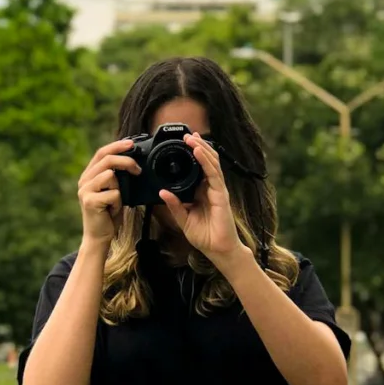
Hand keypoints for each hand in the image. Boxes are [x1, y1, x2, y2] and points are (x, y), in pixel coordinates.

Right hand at [77, 139, 140, 245]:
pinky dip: (118, 203)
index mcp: (89, 175)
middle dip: (126, 161)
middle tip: (138, 170)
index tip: (132, 143)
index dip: (117, 146)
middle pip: (107, 160)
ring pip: (111, 176)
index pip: (102, 153)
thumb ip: (117, 177)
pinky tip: (112, 211)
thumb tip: (133, 163)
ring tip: (116, 203)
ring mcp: (85, 190)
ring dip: (120, 191)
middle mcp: (84, 180)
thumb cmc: (108, 215)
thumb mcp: (113, 192)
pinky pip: (113, 194)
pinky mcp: (90, 201)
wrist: (98, 237)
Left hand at [159, 133, 245, 265]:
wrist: (218, 250)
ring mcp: (218, 190)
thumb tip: (162, 193)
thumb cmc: (204, 236)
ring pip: (211, 164)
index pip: (198, 169)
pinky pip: (213, 174)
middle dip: (198, 147)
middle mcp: (211, 188)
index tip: (184, 143)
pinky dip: (206, 162)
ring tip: (192, 138)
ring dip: (202, 149)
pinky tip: (199, 152)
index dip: (193, 155)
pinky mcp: (221, 195)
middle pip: (206, 162)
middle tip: (187, 135)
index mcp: (202, 192)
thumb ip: (174, 205)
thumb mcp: (183, 219)